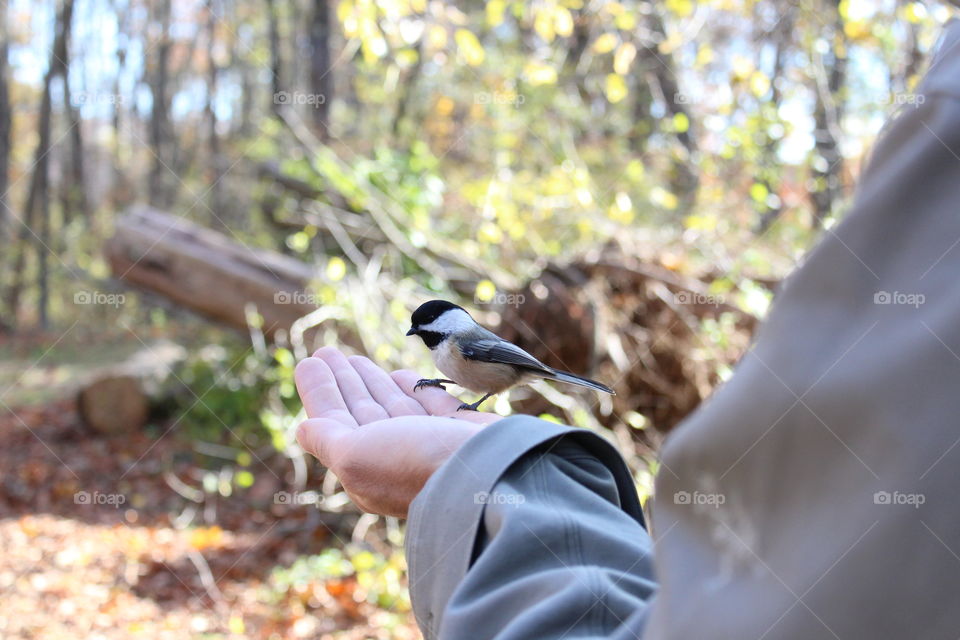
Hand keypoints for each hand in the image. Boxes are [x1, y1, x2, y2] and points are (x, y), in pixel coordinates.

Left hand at [294, 347, 501, 516]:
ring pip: (392, 406)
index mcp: (366, 465)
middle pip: (361, 410)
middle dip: (344, 381)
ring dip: (371, 381)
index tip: (310, 361)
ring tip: (355, 358)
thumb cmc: (415, 464)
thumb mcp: (356, 456)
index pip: (334, 420)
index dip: (321, 390)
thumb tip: (303, 428)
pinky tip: (399, 375)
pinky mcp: (459, 431)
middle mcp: (396, 455)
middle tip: (329, 352)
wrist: (486, 471)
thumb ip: (328, 439)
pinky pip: (430, 405)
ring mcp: (429, 443)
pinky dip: (412, 389)